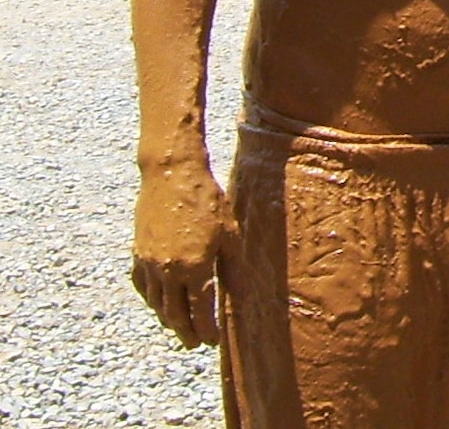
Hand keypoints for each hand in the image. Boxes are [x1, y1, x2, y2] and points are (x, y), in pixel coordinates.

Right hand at [132, 161, 232, 347]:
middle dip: (186, 332)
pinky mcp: (137, 253)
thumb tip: (240, 298)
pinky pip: (142, 286)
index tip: (212, 342)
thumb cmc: (208, 201)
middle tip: (195, 344)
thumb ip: (233, 269)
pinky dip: (151, 300)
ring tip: (180, 328)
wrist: (171, 175)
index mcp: (194, 267)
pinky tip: (159, 303)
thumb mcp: (230, 234)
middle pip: (175, 313)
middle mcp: (167, 271)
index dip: (207, 329)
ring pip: (156, 303)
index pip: (200, 310)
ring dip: (168, 319)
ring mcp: (148, 263)